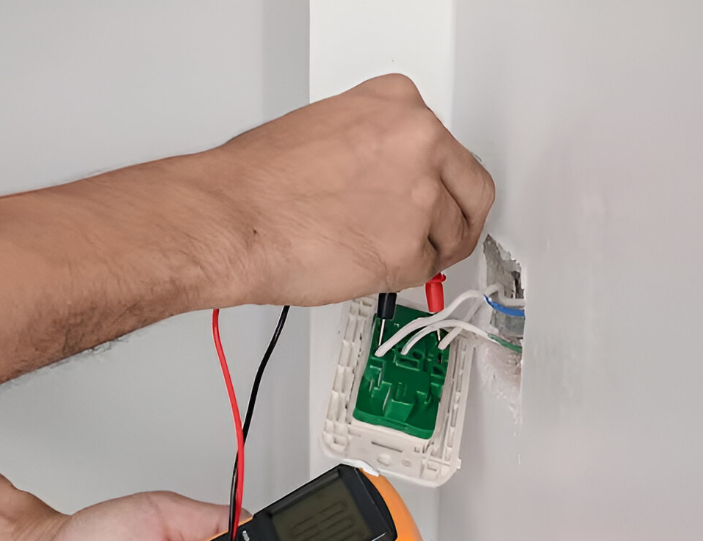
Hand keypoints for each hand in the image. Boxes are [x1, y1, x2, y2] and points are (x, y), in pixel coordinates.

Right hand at [194, 73, 494, 305]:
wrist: (231, 220)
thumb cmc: (257, 182)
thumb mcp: (325, 128)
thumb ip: (372, 146)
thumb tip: (387, 178)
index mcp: (399, 102)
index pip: (448, 146)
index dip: (439, 179)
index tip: (434, 193)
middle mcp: (420, 142)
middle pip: (471, 190)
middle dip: (456, 218)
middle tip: (440, 237)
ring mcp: (420, 197)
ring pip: (453, 236)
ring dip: (425, 251)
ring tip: (379, 251)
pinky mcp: (409, 250)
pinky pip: (426, 271)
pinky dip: (402, 276)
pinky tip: (368, 265)